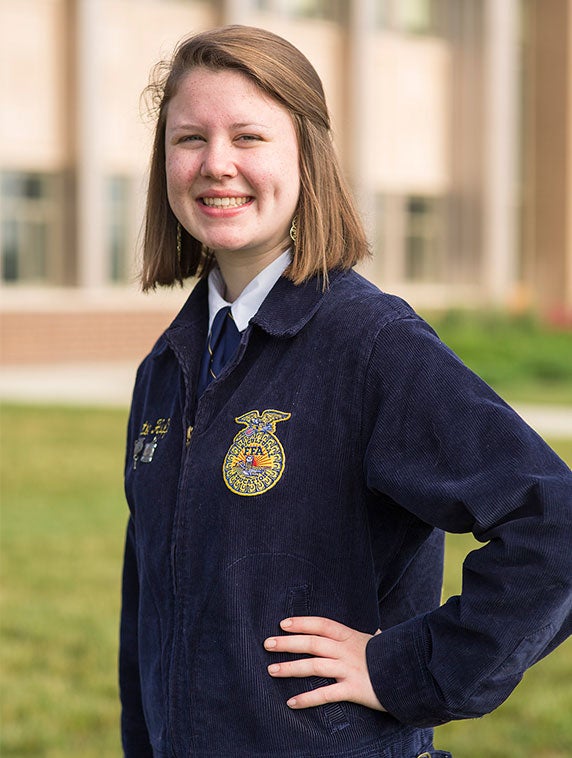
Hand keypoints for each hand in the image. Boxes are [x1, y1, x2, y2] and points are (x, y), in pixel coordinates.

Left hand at [263, 616, 383, 710]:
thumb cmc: (394, 657)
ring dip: (290, 668)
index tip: (283, 623)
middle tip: (267, 643)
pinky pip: (325, 694)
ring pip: (314, 666)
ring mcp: (349, 669)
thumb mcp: (382, 642)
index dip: (301, 622)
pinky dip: (307, 698)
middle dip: (288, 643)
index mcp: (350, 636)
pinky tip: (291, 702)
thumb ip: (375, 636)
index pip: (321, 624)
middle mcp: (346, 650)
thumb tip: (379, 630)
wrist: (412, 673)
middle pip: (312, 643)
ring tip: (271, 670)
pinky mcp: (353, 689)